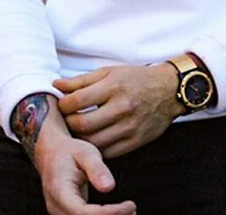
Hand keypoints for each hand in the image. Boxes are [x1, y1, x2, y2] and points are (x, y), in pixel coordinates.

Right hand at [34, 124, 136, 214]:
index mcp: (60, 192)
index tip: (130, 205)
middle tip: (133, 211)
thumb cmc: (69, 151)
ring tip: (129, 213)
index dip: (111, 214)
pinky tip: (117, 214)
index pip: (86, 214)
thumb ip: (97, 169)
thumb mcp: (84, 152)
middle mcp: (57, 208)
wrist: (50, 152)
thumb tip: (110, 188)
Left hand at [54, 63, 183, 158]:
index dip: (63, 105)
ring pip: (94, 142)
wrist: (168, 91)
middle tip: (65, 121)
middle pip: (83, 124)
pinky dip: (96, 149)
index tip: (61, 105)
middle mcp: (122, 107)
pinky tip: (92, 139)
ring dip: (80, 139)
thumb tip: (56, 84)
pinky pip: (108, 152)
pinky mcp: (136, 142)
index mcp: (114, 86)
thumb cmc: (135, 78)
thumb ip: (81, 80)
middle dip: (68, 124)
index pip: (78, 101)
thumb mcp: (109, 72)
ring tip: (76, 131)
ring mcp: (130, 127)